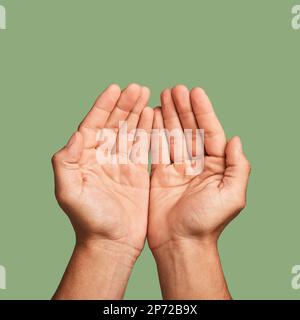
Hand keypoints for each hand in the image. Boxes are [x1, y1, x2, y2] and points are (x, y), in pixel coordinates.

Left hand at [52, 84, 152, 298]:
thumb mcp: (69, 191)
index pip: (93, 124)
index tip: (115, 89)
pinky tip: (153, 116)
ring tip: (146, 95)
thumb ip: (66, 162)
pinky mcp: (137, 172)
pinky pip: (143, 146)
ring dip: (137, 113)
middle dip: (124, 105)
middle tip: (138, 88)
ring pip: (130, 131)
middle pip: (114, 124)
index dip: (103, 106)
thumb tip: (76, 134)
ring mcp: (122, 164)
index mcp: (85, 158)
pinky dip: (148, 130)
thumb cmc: (89, 220)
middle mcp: (103, 157)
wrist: (111, 242)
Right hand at [148, 85, 250, 298]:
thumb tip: (236, 139)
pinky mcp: (160, 174)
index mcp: (216, 167)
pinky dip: (155, 132)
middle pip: (190, 130)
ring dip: (169, 115)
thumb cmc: (206, 223)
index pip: (210, 132)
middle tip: (174, 89)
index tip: (195, 92)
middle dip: (183, 108)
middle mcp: (197, 164)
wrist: (180, 243)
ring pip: (173, 135)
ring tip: (163, 95)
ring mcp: (177, 168)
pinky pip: (157, 148)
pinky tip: (152, 116)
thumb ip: (238, 167)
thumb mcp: (232, 196)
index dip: (203, 111)